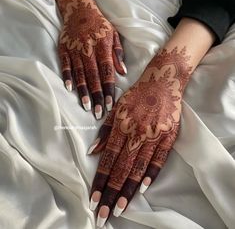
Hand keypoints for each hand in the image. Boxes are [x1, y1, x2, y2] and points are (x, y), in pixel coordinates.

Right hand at [56, 0, 125, 118]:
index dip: (109, 88)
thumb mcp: (113, 35)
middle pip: (93, 77)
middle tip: (99, 113)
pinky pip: (65, 65)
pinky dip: (67, 77)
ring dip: (83, 91)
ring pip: (80, 74)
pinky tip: (70, 89)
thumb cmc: (100, 25)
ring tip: (87, 106)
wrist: (79, 10)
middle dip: (97, 96)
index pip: (107, 72)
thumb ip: (118, 54)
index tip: (111, 104)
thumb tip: (123, 72)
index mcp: (103, 47)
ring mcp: (75, 50)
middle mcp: (88, 50)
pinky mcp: (64, 49)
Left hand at [88, 47, 192, 226]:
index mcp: (122, 125)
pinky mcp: (168, 136)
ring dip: (128, 190)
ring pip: (140, 168)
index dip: (99, 180)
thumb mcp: (117, 108)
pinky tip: (143, 189)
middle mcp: (136, 132)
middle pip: (122, 168)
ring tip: (120, 209)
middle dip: (111, 193)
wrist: (162, 81)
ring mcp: (154, 135)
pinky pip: (160, 159)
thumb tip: (92, 152)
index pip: (108, 159)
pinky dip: (152, 174)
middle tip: (103, 215)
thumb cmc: (136, 95)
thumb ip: (105, 130)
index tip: (93, 199)